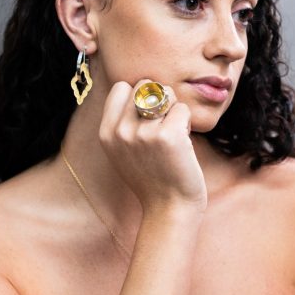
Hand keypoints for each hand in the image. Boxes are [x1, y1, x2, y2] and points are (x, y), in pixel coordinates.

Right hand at [99, 80, 206, 213]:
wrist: (169, 208)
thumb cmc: (152, 177)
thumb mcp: (123, 151)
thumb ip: (122, 122)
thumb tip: (136, 86)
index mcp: (106, 133)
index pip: (122, 87)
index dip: (139, 97)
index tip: (147, 118)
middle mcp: (121, 131)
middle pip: (145, 85)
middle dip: (160, 99)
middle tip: (164, 126)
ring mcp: (144, 133)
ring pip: (166, 94)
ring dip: (175, 111)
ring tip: (173, 135)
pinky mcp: (169, 136)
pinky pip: (183, 109)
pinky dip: (187, 123)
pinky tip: (183, 144)